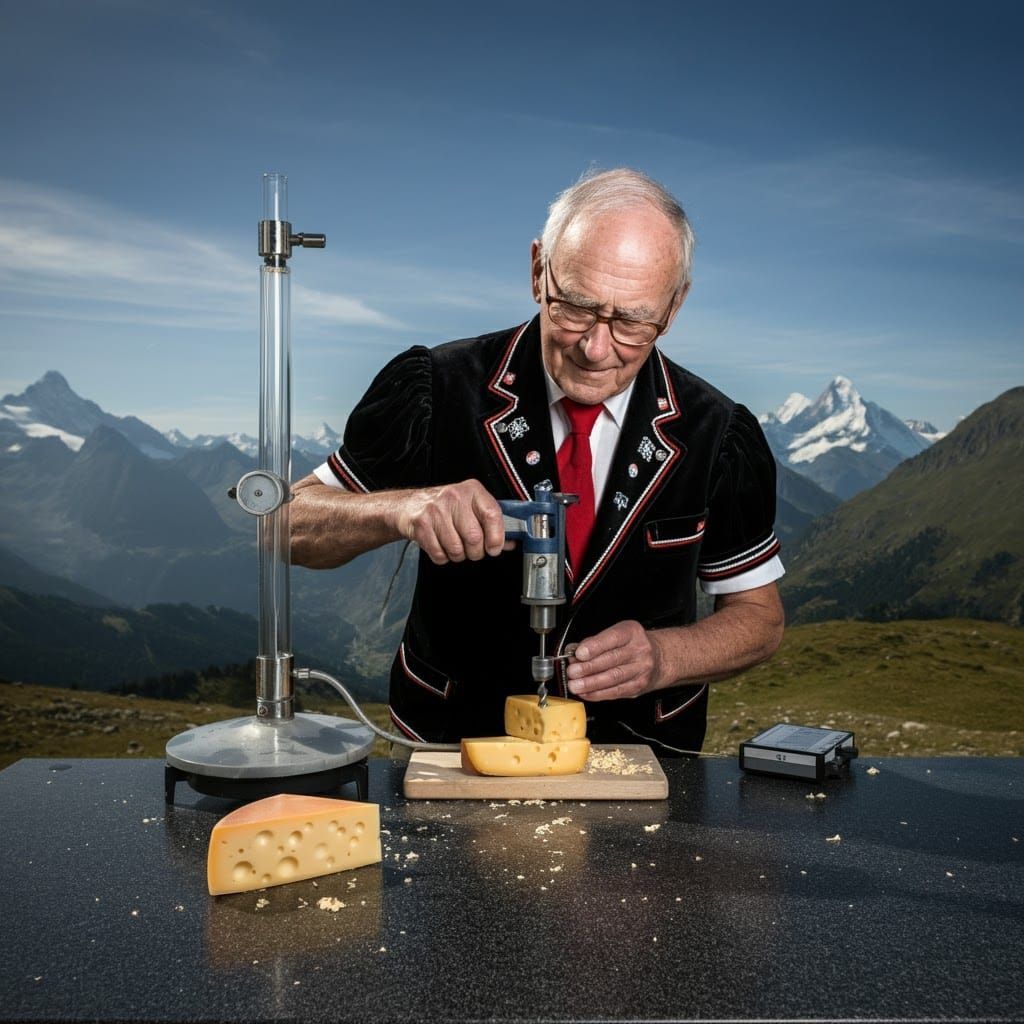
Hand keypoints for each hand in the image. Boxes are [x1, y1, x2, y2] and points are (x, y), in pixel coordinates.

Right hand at [394, 479, 508, 564]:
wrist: (410, 505)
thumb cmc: (445, 507)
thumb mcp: (470, 506)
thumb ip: (490, 523)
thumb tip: (509, 541)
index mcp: (472, 490)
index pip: (492, 515)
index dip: (496, 537)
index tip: (495, 547)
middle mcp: (454, 496)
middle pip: (474, 537)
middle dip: (475, 551)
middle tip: (473, 550)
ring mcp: (436, 510)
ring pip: (457, 549)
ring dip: (458, 555)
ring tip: (455, 546)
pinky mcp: (422, 524)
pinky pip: (440, 554)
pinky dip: (443, 557)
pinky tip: (441, 546)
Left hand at [564, 620, 664, 701]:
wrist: (659, 658)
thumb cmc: (632, 644)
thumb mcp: (617, 634)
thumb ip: (594, 642)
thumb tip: (573, 652)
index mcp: (632, 633)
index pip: (612, 639)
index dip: (594, 646)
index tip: (579, 653)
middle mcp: (639, 650)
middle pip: (611, 660)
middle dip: (588, 668)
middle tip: (571, 672)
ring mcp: (641, 670)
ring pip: (613, 678)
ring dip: (590, 683)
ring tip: (575, 685)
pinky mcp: (638, 686)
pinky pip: (616, 692)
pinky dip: (598, 694)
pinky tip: (586, 692)